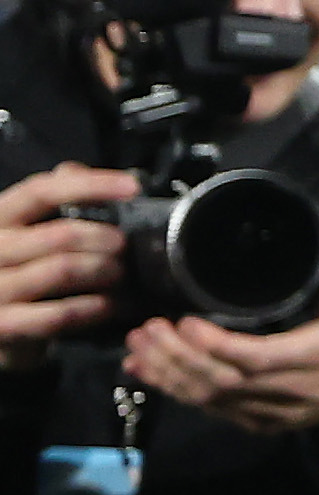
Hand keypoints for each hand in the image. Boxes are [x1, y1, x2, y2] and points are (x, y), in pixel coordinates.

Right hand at [0, 166, 134, 367]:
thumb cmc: (14, 271)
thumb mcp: (23, 232)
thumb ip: (48, 202)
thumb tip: (75, 169)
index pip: (41, 190)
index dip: (90, 185)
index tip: (131, 187)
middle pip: (61, 234)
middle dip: (106, 240)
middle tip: (126, 247)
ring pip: (63, 270)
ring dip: (105, 272)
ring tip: (123, 275)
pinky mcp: (5, 325)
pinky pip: (61, 314)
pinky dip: (98, 308)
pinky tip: (116, 306)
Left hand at [121, 213, 318, 433]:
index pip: (259, 358)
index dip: (215, 345)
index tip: (183, 321)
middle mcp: (301, 390)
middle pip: (226, 382)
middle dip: (179, 357)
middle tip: (148, 329)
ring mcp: (280, 412)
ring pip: (213, 400)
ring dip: (169, 374)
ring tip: (139, 344)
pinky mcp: (262, 423)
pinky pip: (212, 411)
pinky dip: (175, 390)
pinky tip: (148, 370)